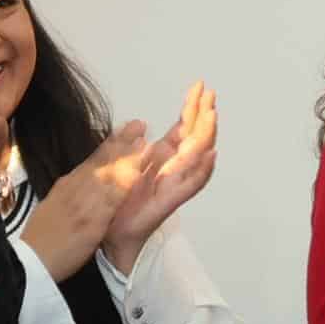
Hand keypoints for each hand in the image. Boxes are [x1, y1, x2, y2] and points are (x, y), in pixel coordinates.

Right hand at [20, 122, 150, 281]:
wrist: (28, 264)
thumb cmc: (38, 241)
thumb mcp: (49, 209)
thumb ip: (66, 195)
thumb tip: (77, 184)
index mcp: (64, 187)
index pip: (89, 162)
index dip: (108, 145)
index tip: (123, 132)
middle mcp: (74, 191)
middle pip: (100, 163)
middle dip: (121, 143)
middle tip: (139, 124)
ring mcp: (83, 205)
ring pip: (108, 176)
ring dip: (127, 157)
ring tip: (145, 140)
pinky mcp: (91, 223)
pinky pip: (111, 201)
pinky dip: (124, 185)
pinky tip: (139, 174)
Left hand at [103, 83, 217, 274]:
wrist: (112, 237)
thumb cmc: (119, 205)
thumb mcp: (122, 167)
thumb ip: (132, 147)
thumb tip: (141, 125)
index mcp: (163, 159)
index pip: (182, 128)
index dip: (191, 108)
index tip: (199, 86)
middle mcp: (173, 170)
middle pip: (194, 137)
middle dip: (203, 114)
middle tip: (211, 92)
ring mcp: (174, 185)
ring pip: (197, 156)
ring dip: (206, 135)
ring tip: (212, 115)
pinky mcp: (169, 202)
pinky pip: (190, 185)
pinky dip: (201, 170)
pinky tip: (209, 155)